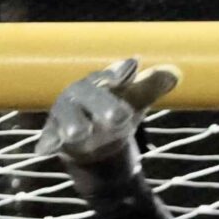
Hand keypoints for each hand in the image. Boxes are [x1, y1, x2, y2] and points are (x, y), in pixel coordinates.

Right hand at [36, 56, 179, 176]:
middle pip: (90, 96)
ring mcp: (65, 114)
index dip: (120, 71)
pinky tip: (43, 150)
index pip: (111, 75)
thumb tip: (175, 73)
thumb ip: (151, 88)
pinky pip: (49, 138)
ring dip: (73, 125)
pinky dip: (47, 142)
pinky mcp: (54, 135)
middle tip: (120, 118)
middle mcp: (80, 94)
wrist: (97, 150)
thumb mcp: (135, 104)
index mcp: (101, 83)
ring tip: (79, 134)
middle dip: (103, 104)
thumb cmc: (114, 117)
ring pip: (67, 117)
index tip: (133, 68)